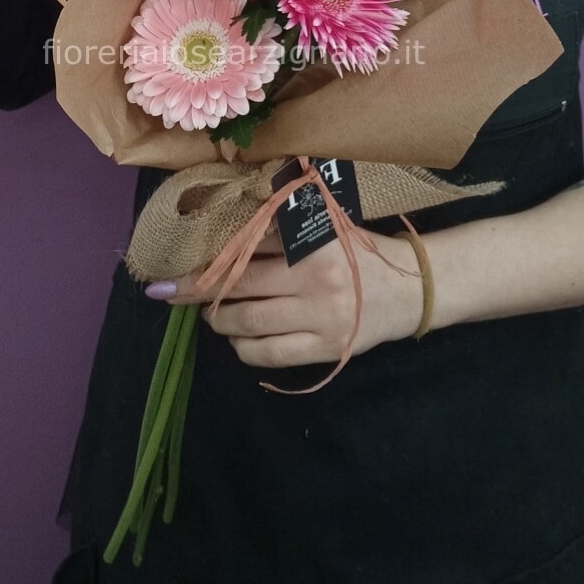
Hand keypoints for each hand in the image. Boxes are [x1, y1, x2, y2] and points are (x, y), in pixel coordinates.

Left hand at [155, 226, 423, 369]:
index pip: (248, 247)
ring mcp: (321, 317)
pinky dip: (245, 349)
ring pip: (250, 323)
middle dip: (201, 291)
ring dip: (220, 321)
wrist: (409, 290)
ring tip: (211, 316)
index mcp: (312, 240)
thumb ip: (280, 230)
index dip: (208, 259)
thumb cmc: (357, 252)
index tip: (173, 267)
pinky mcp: (326, 349)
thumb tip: (223, 235)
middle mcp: (315, 278)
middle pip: (241, 285)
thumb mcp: (322, 229)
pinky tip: (239, 341)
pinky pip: (271, 354)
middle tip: (176, 292)